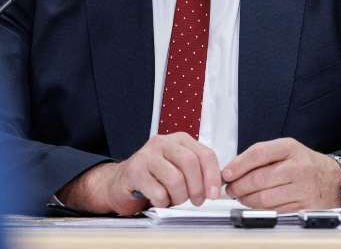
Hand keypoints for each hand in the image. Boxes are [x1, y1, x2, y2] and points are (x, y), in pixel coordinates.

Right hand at [59, 133, 222, 215]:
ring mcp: (148, 155)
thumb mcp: (180, 169)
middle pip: (191, 163)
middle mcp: (164, 142)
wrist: (122, 182)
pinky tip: (158, 199)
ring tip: (174, 199)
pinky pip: (158, 191)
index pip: (205, 154)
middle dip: (197, 188)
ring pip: (175, 179)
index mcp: (180, 140)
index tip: (214, 194)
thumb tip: (218, 185)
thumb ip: (199, 172)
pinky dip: (162, 202)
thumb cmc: (155, 177)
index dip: (213, 176)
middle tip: (196, 200)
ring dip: (179, 197)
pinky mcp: (134, 170)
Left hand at [221, 138, 340, 211]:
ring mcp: (301, 189)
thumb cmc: (305, 164)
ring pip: (264, 198)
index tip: (226, 173)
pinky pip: (274, 211)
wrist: (334, 180)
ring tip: (241, 196)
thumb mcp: (287, 150)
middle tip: (230, 188)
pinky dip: (259, 209)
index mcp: (290, 148)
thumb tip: (232, 170)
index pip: (259, 153)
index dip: (238, 164)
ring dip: (246, 200)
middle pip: (259, 179)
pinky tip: (255, 204)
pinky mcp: (303, 207)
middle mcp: (297, 167)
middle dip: (239, 186)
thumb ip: (261, 156)